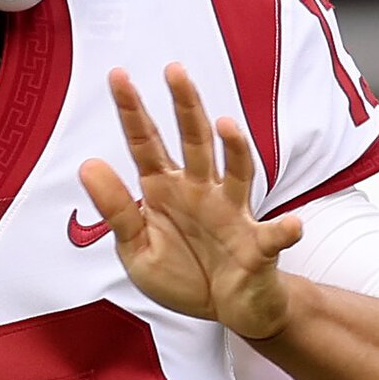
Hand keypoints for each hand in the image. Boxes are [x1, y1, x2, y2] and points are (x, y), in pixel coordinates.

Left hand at [80, 64, 303, 338]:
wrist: (227, 309)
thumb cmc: (183, 273)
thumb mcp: (136, 248)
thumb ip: (116, 209)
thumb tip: (87, 165)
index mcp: (165, 190)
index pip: (146, 143)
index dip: (132, 110)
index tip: (118, 75)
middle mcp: (200, 191)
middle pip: (193, 140)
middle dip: (184, 105)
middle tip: (174, 70)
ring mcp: (232, 213)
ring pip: (237, 172)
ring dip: (234, 148)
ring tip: (226, 125)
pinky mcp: (257, 246)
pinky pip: (272, 236)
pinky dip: (284, 230)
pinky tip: (291, 226)